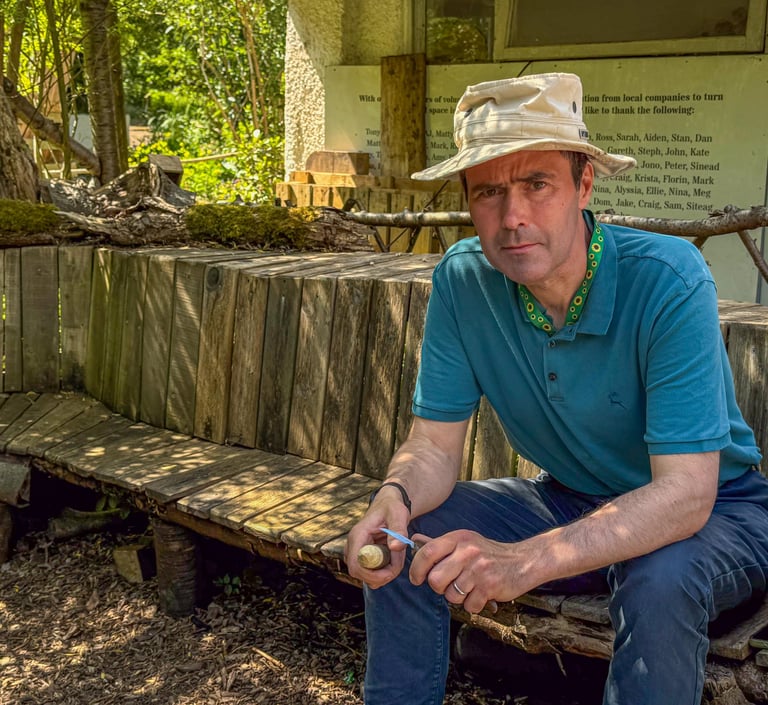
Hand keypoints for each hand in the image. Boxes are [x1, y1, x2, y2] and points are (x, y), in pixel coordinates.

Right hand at [344, 492, 411, 587]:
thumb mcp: (398, 514)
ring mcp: (355, 552)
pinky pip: (369, 572)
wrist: (387, 504)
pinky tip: (391, 560)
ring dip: (382, 575)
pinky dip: (382, 572)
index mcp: (358, 535)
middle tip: (397, 566)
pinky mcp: (362, 556)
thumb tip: (395, 547)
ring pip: (364, 575)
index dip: (372, 574)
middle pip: (359, 573)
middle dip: (380, 576)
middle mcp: (353, 545)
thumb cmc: (391, 507)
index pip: (356, 565)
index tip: (391, 571)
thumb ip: (398, 530)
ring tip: (396, 559)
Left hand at [409, 529, 537, 613]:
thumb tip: (413, 540)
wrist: (522, 561)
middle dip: (439, 588)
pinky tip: (481, 594)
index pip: (427, 552)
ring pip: (451, 595)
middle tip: (449, 585)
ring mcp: (479, 569)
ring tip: (470, 587)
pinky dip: (474, 605)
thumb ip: (439, 544)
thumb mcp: (465, 542)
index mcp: (458, 538)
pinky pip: (469, 606)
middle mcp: (468, 551)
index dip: (417, 568)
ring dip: (458, 597)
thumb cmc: (488, 553)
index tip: (416, 579)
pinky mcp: (490, 587)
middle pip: (435, 579)